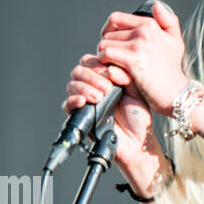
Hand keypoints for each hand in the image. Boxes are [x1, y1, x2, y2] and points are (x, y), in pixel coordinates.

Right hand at [61, 53, 164, 184]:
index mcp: (106, 78)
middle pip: (79, 70)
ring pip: (72, 84)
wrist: (137, 142)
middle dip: (92, 76)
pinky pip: (66, 105)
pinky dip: (72, 100)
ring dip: (84, 87)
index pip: (92, 62)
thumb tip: (111, 68)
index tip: (111, 75)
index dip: (98, 64)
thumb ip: (126, 76)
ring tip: (99, 97)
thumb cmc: (137, 119)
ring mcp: (85, 101)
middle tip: (106, 88)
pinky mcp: (80, 116)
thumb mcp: (137, 93)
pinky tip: (83, 101)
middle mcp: (93, 87)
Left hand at [95, 1, 188, 116]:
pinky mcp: (133, 60)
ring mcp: (139, 45)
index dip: (107, 30)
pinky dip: (104, 63)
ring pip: (104, 44)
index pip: (116, 19)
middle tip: (112, 61)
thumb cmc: (172, 72)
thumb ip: (168, 22)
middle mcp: (144, 31)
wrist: (178, 94)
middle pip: (107, 33)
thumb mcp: (175, 43)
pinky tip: (112, 71)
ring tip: (113, 66)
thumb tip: (156, 5)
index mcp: (150, 24)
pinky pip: (106, 54)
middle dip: (107, 46)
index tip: (110, 43)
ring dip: (104, 56)